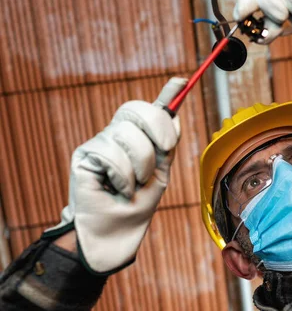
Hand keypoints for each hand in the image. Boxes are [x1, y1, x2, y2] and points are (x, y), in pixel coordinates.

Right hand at [43, 77, 186, 274]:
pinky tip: (117, 190)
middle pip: (138, 110)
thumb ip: (165, 146)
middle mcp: (118, 135)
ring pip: (128, 135)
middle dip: (159, 128)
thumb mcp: (160, 174)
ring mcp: (100, 142)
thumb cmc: (137, 207)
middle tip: (165, 150)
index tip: (183, 81)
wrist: (116, 234)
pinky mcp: (84, 154)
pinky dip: (122, 177)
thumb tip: (174, 115)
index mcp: (139, 138)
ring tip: (133, 186)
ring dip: (140, 166)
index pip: (150, 110)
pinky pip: (111, 153)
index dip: (167, 94)